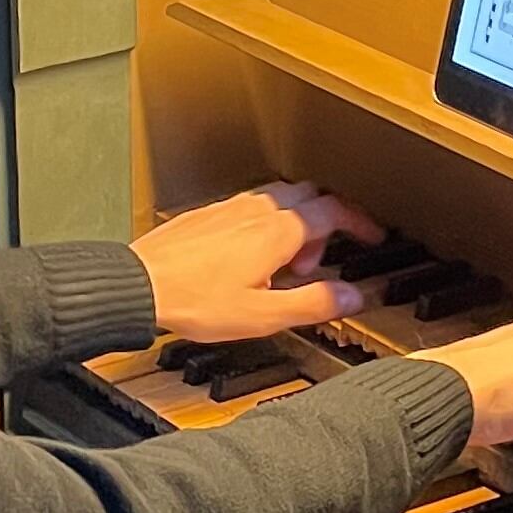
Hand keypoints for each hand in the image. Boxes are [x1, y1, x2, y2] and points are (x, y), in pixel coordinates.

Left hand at [133, 181, 382, 341]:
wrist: (140, 286)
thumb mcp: (265, 315)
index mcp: (278, 230)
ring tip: (282, 268)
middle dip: (326, 226)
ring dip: (294, 227)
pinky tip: (250, 260)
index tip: (372, 236)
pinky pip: (252, 208)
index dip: (361, 223)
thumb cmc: (194, 299)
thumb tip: (352, 298)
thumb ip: (314, 304)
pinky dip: (266, 227)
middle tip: (320, 262)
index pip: (335, 212)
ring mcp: (231, 208)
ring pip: (280, 200)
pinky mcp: (209, 214)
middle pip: (311, 198)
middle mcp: (257, 210)